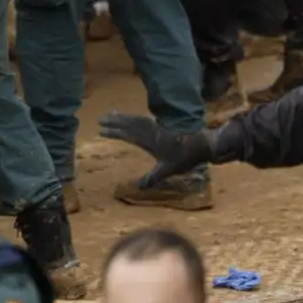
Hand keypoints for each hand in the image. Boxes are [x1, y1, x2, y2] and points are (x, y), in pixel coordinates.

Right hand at [98, 113, 214, 182]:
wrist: (202, 144)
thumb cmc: (184, 157)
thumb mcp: (168, 170)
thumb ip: (153, 177)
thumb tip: (139, 187)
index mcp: (149, 141)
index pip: (127, 135)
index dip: (114, 132)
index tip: (101, 131)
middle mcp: (150, 131)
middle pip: (129, 123)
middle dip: (114, 121)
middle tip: (101, 119)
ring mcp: (156, 126)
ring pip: (136, 119)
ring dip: (123, 117)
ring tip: (112, 114)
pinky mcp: (162, 124)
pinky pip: (143, 118)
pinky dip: (133, 116)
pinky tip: (131, 117)